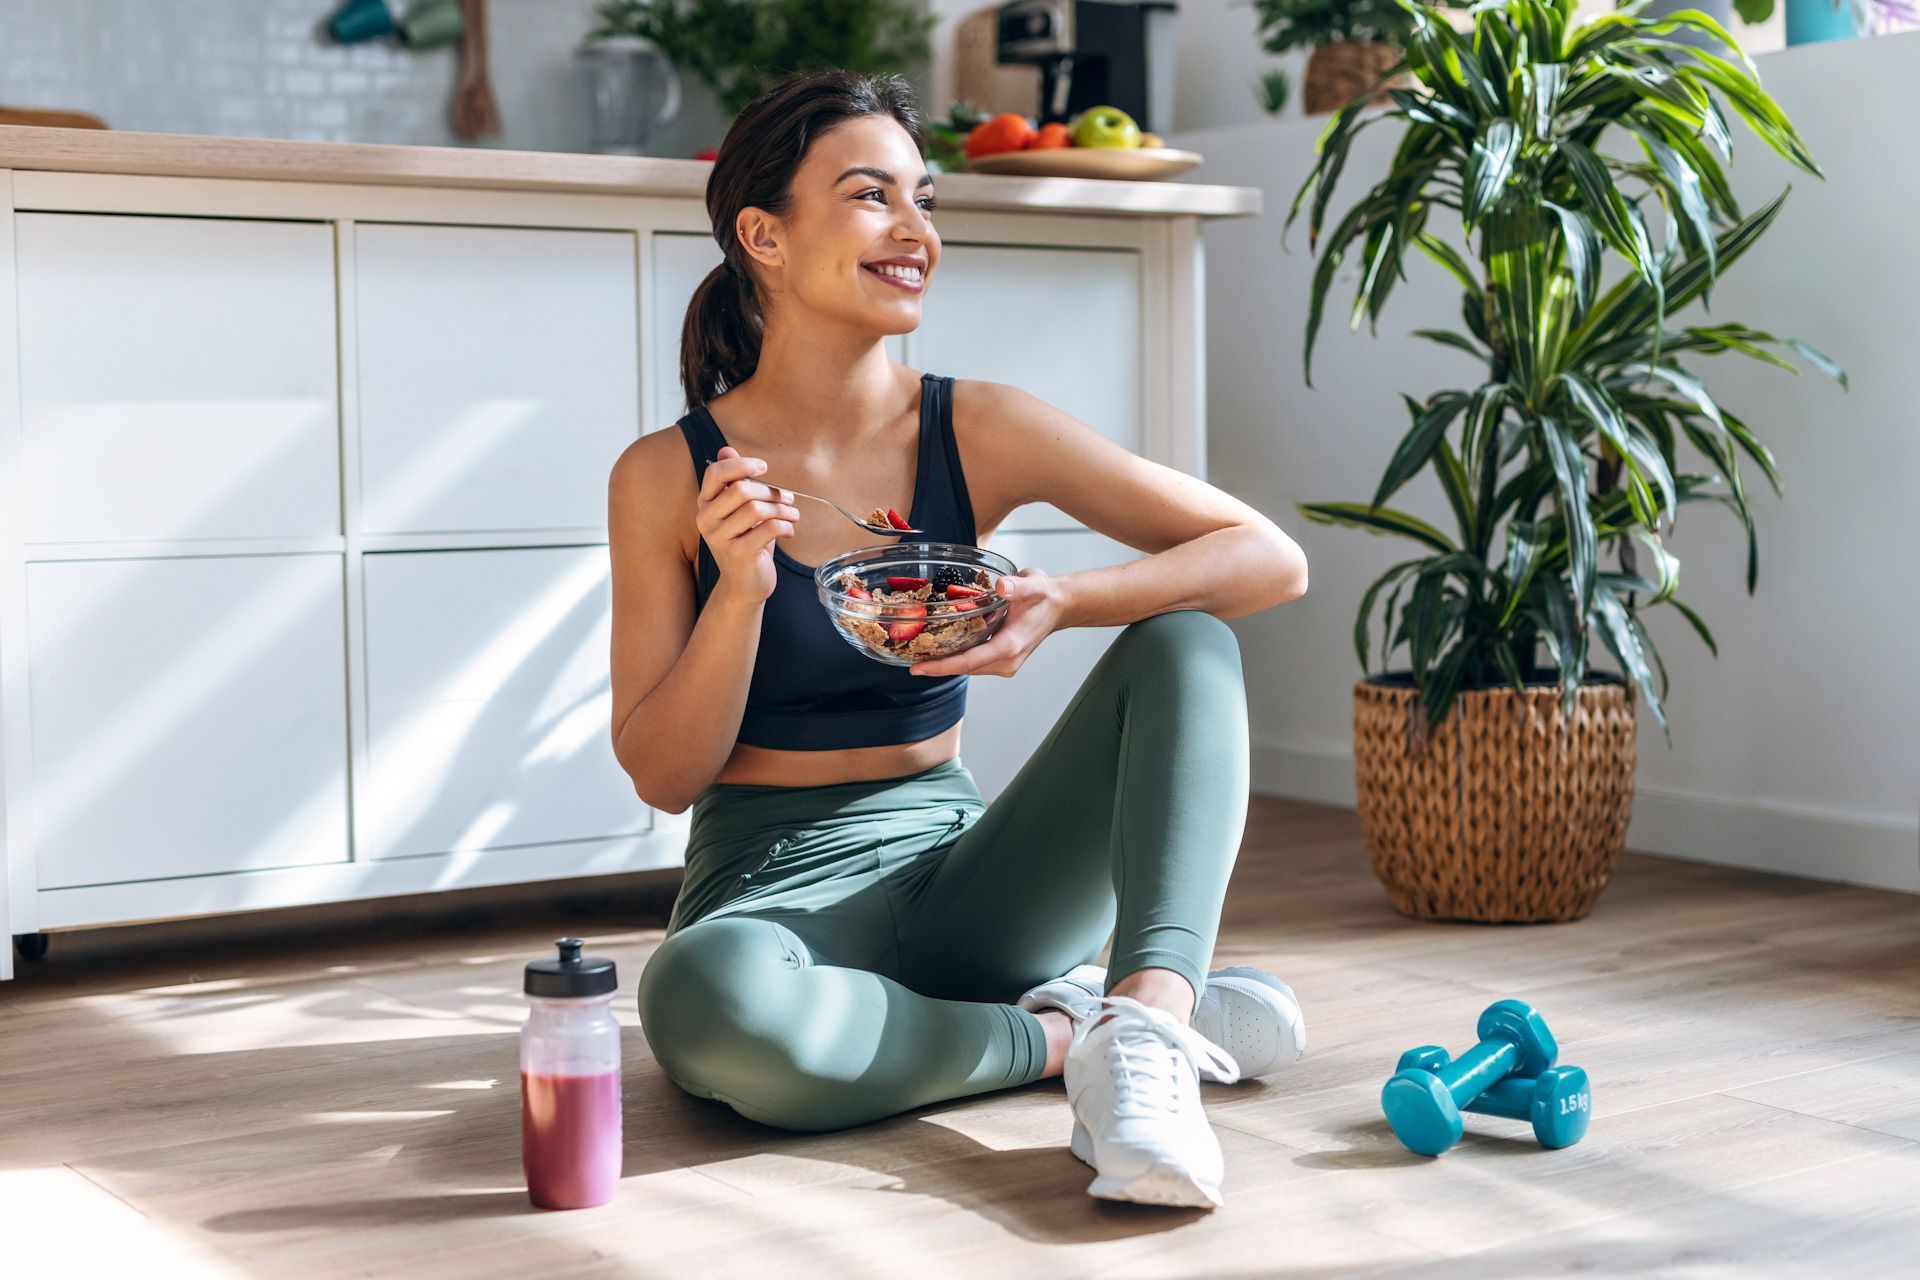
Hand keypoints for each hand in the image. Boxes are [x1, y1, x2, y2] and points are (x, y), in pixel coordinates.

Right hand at [696, 445, 799, 603]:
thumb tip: (726, 449)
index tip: (763, 467)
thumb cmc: (746, 542)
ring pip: (757, 509)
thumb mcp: (739, 511)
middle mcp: (706, 520)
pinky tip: (789, 531)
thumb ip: (733, 482)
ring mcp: (720, 538)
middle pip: (741, 490)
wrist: (745, 585)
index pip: (715, 473)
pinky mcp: (738, 553)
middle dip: (771, 491)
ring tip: (793, 514)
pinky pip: (769, 528)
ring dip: (782, 509)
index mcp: (705, 505)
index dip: (741, 465)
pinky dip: (785, 526)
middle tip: (788, 497)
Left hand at [909, 567, 1063, 677]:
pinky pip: (972, 662)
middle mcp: (1006, 661)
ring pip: (967, 667)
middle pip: (963, 668)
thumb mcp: (1032, 585)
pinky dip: (955, 657)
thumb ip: (1016, 586)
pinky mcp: (1000, 660)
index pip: (969, 662)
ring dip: (944, 662)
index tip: (917, 668)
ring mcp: (1004, 663)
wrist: (1058, 605)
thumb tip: (1002, 586)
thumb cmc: (1043, 595)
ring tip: (917, 654)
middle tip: (907, 658)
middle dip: (936, 666)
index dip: (942, 666)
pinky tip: (939, 647)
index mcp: (1010, 646)